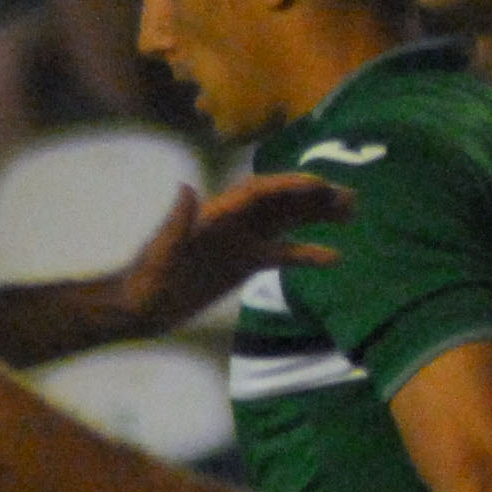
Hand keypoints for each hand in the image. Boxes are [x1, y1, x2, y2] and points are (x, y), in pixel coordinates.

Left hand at [110, 174, 352, 334]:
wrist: (139, 307)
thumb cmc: (145, 280)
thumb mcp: (160, 252)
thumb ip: (176, 221)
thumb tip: (186, 187)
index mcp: (215, 215)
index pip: (258, 192)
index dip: (288, 185)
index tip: (319, 185)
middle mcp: (233, 222)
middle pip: (280, 202)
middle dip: (314, 197)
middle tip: (352, 198)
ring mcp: (241, 241)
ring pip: (287, 221)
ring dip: (317, 215)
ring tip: (352, 212)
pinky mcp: (244, 263)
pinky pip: (282, 253)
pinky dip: (308, 253)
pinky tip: (334, 258)